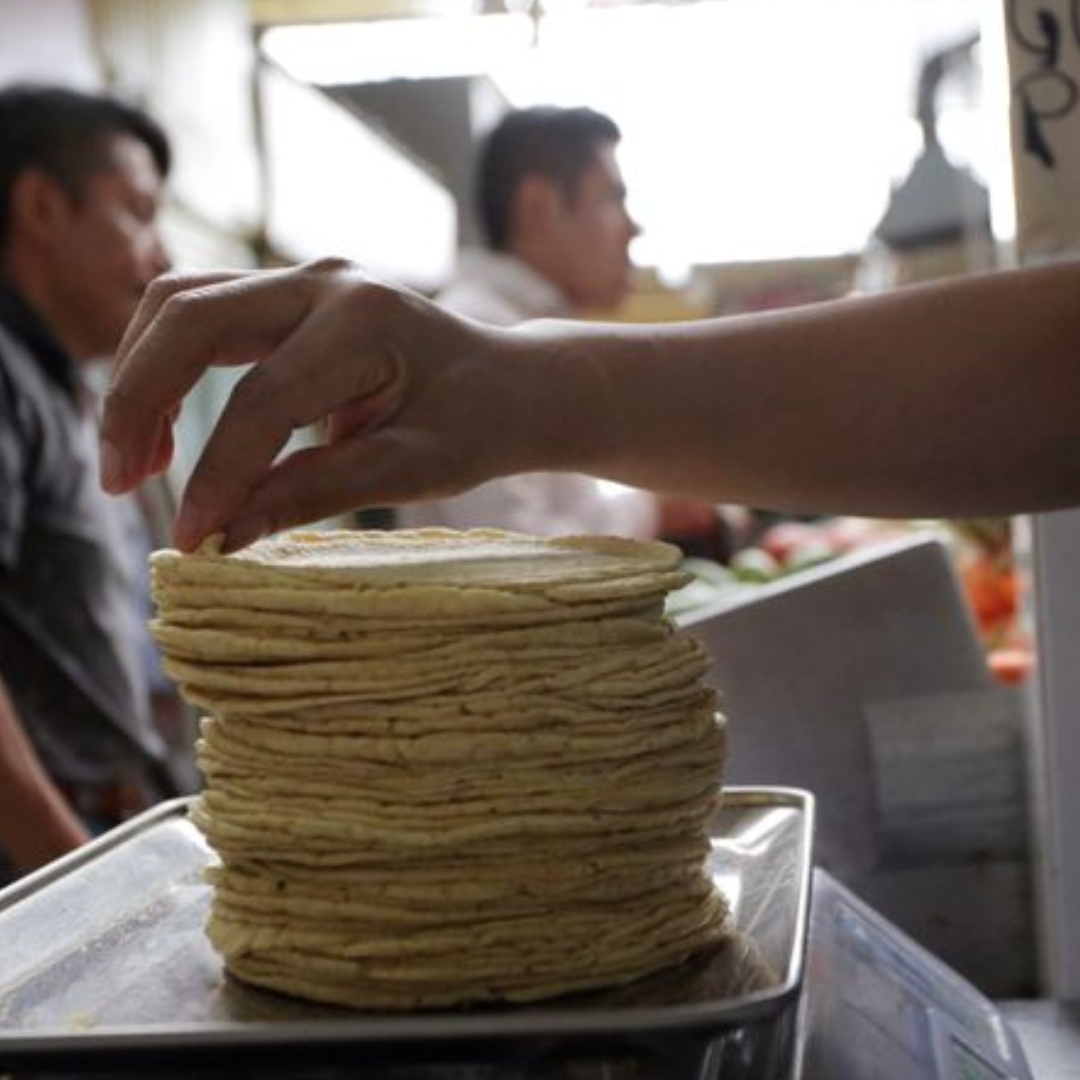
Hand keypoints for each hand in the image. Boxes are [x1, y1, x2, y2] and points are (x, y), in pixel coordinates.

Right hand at [101, 259, 522, 550]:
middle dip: (137, 401)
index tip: (192, 539)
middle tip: (120, 484)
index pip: (264, 400)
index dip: (218, 474)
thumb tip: (225, 535)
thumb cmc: (476, 426)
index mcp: (367, 321)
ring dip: (139, 376)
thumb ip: (318, 493)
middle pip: (191, 319)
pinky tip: (163, 426)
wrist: (509, 383)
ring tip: (133, 464)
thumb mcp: (413, 470)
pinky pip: (201, 309)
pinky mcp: (288, 293)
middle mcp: (326, 281)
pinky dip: (165, 362)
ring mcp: (304, 278)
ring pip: (181, 301)